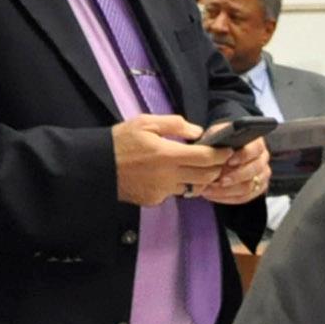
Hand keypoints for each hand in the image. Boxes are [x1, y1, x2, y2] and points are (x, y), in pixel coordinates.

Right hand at [111, 113, 232, 206]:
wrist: (96, 166)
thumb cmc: (120, 140)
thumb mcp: (145, 123)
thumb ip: (174, 124)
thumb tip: (198, 132)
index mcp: (168, 155)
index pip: (207, 158)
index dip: (222, 155)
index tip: (228, 150)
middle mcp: (168, 176)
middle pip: (206, 177)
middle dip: (216, 169)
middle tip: (218, 160)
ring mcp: (162, 191)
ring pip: (193, 188)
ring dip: (200, 179)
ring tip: (197, 167)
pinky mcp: (154, 200)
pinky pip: (175, 193)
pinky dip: (179, 185)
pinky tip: (172, 175)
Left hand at [200, 136, 272, 205]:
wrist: (220, 156)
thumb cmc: (218, 144)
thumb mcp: (217, 135)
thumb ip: (217, 137)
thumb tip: (211, 144)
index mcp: (255, 142)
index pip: (255, 148)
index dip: (243, 155)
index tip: (229, 161)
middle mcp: (262, 158)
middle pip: (254, 169)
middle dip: (235, 176)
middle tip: (220, 180)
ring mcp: (262, 174)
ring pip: (249, 186)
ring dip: (228, 189)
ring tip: (211, 189)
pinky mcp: (257, 189)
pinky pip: (245, 197)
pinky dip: (228, 197)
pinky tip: (214, 195)